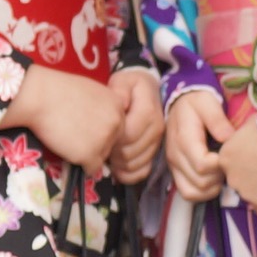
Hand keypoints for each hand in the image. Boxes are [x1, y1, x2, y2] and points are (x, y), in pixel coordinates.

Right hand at [9, 64, 123, 171]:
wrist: (39, 96)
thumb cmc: (58, 89)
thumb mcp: (91, 91)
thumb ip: (103, 108)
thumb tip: (102, 125)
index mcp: (118, 105)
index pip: (117, 127)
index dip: (100, 129)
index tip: (84, 126)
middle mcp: (116, 123)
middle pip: (112, 144)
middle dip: (96, 143)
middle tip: (75, 134)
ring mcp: (104, 140)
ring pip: (101, 157)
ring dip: (87, 153)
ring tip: (68, 139)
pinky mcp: (90, 155)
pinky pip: (91, 169)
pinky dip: (79, 164)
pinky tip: (67, 150)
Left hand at [105, 68, 166, 184]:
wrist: (146, 91)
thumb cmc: (130, 87)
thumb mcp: (123, 81)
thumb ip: (120, 91)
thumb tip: (120, 104)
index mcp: (149, 112)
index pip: (127, 135)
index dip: (110, 139)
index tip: (98, 134)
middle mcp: (157, 130)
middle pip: (129, 153)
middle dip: (111, 152)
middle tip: (99, 145)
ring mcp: (157, 144)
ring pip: (134, 165)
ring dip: (117, 164)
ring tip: (107, 153)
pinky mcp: (155, 154)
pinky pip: (142, 172)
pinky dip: (127, 174)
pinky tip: (116, 167)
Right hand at [164, 89, 231, 199]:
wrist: (179, 106)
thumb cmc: (196, 103)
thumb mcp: (207, 102)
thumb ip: (217, 119)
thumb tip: (229, 139)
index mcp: (184, 139)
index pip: (203, 165)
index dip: (220, 165)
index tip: (230, 155)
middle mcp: (175, 156)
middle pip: (200, 182)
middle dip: (219, 176)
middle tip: (229, 163)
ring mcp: (174, 167)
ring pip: (193, 192)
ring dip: (212, 187)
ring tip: (221, 172)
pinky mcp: (175, 173)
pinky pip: (187, 193)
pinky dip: (203, 193)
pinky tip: (214, 180)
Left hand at [221, 112, 256, 214]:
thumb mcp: (253, 123)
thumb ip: (246, 132)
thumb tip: (250, 131)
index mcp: (225, 155)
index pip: (229, 165)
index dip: (244, 163)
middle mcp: (230, 176)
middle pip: (238, 181)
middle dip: (250, 177)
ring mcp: (244, 192)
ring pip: (250, 195)